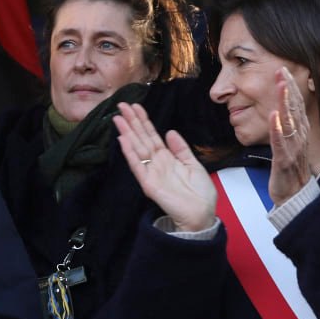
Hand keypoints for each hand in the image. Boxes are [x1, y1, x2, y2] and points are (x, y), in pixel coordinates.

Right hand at [114, 102, 214, 230]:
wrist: (201, 214)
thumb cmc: (200, 193)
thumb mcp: (193, 164)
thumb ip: (181, 148)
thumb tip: (170, 131)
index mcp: (167, 158)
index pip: (152, 135)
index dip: (144, 121)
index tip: (136, 106)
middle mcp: (156, 163)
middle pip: (141, 138)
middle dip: (132, 122)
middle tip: (121, 105)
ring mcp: (151, 172)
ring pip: (137, 148)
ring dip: (127, 133)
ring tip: (118, 118)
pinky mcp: (148, 183)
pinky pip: (137, 165)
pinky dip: (129, 153)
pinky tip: (123, 139)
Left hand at [267, 69, 313, 204]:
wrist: (294, 196)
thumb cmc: (290, 169)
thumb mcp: (289, 142)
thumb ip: (287, 125)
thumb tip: (281, 108)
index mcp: (299, 131)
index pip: (295, 104)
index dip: (289, 86)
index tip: (283, 69)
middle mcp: (299, 137)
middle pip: (294, 108)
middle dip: (288, 88)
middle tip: (282, 69)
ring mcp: (293, 148)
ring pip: (289, 121)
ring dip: (285, 102)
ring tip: (281, 85)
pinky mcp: (284, 161)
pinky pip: (281, 143)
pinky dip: (277, 129)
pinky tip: (274, 116)